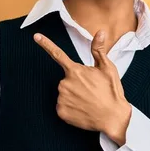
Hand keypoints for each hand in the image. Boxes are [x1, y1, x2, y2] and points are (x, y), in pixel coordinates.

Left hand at [34, 30, 130, 144]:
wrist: (113, 118)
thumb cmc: (111, 92)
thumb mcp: (107, 68)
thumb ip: (98, 50)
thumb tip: (100, 32)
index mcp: (75, 71)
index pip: (57, 54)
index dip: (46, 44)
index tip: (36, 36)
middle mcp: (65, 83)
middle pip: (66, 80)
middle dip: (76, 83)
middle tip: (91, 90)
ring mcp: (61, 98)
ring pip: (64, 93)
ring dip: (73, 96)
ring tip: (88, 100)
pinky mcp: (61, 112)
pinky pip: (63, 106)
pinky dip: (71, 108)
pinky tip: (83, 109)